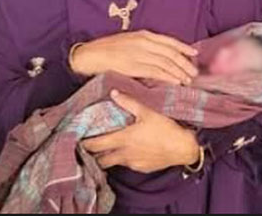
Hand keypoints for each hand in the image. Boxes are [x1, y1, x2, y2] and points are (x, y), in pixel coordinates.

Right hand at [70, 30, 198, 85]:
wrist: (91, 54)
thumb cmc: (109, 48)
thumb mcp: (130, 41)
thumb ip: (145, 45)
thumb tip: (161, 54)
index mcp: (143, 35)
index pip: (169, 41)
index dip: (183, 47)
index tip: (194, 54)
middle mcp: (143, 43)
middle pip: (170, 53)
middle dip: (184, 63)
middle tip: (194, 72)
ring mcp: (139, 55)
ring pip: (165, 63)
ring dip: (179, 72)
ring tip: (188, 79)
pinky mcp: (133, 67)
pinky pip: (155, 72)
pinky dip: (167, 77)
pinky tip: (176, 81)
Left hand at [81, 90, 199, 173]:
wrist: (183, 148)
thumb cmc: (165, 129)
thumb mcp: (147, 112)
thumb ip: (129, 102)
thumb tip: (114, 93)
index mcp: (123, 139)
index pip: (96, 144)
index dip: (85, 143)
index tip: (78, 140)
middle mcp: (124, 154)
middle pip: (100, 159)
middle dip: (92, 154)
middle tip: (88, 147)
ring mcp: (133, 163)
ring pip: (113, 163)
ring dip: (107, 158)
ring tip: (104, 150)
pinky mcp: (141, 168)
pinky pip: (127, 165)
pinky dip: (122, 159)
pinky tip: (126, 151)